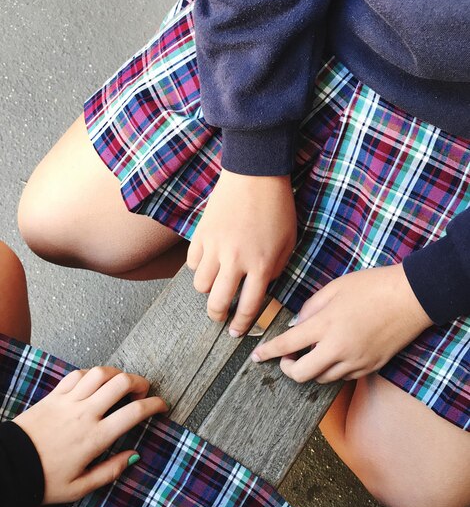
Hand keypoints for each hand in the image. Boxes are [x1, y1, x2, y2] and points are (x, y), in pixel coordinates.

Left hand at [13, 367, 167, 504]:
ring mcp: (68, 401)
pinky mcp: (53, 395)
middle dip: (140, 382)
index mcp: (95, 437)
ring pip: (100, 373)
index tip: (162, 406)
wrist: (8, 468)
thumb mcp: (80, 487)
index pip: (135, 412)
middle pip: (121, 383)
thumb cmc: (43, 480)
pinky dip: (92, 374)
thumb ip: (110, 471)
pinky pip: (77, 374)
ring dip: (117, 374)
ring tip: (121, 383)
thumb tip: (134, 456)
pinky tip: (95, 382)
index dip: (155, 405)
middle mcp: (85, 414)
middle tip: (143, 391)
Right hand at [187, 168, 296, 335]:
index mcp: (260, 265)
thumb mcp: (287, 243)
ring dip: (207, 291)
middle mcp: (235, 260)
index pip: (247, 307)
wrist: (255, 174)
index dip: (241, 325)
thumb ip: (274, 271)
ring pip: (200, 286)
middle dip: (218, 317)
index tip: (237, 333)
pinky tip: (209, 263)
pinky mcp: (201, 234)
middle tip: (221, 318)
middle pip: (217, 303)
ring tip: (216, 285)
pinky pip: (192, 263)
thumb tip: (259, 290)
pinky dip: (198, 268)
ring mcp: (215, 247)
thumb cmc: (277, 209)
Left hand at [252, 264, 432, 382]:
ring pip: (322, 379)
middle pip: (301, 374)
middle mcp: (338, 348)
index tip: (256, 357)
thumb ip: (310, 308)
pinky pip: (343, 377)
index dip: (267, 353)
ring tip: (312, 353)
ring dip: (311, 370)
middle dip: (287, 369)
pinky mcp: (370, 367)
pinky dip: (332, 370)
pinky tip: (334, 355)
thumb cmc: (373, 286)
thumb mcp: (334, 288)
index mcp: (325, 325)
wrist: (413, 297)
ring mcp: (356, 361)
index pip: (286, 345)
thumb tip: (296, 326)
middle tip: (287, 358)